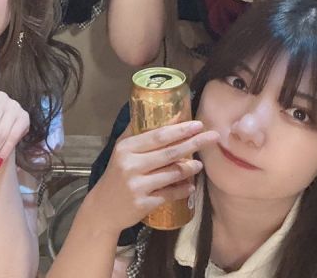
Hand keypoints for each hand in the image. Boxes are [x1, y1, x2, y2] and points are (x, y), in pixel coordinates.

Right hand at [88, 121, 218, 234]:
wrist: (103, 208)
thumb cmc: (115, 176)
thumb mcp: (119, 151)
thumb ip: (134, 132)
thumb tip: (149, 109)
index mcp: (126, 148)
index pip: (158, 136)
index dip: (180, 129)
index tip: (198, 124)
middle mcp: (131, 164)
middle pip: (169, 152)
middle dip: (193, 143)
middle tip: (213, 137)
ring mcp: (137, 185)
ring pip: (172, 173)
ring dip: (190, 168)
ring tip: (199, 164)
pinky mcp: (143, 203)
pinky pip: (169, 194)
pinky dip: (182, 190)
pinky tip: (190, 187)